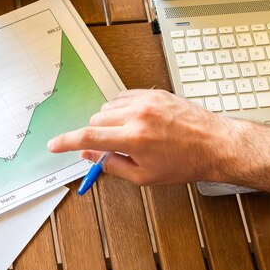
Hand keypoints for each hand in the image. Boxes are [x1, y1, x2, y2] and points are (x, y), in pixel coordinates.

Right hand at [47, 89, 237, 185]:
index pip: (88, 137)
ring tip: (129, 135)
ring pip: (108, 107)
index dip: (66, 142)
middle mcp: (138, 115)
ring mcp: (147, 100)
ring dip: (109, 122)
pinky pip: (123, 97)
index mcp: (134, 138)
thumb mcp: (144, 176)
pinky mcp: (154, 93)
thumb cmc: (184, 163)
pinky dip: (122, 109)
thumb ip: (112, 165)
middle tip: (111, 148)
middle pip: (95, 119)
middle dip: (96, 135)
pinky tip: (135, 121)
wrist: (215, 145)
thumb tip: (90, 157)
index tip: (54, 145)